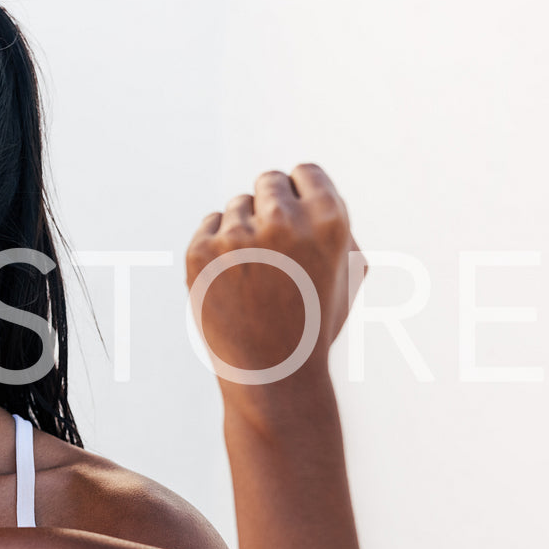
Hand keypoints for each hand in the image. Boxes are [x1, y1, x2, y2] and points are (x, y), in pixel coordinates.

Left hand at [185, 164, 366, 401]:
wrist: (273, 376)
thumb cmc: (315, 324)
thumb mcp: (349, 273)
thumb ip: (336, 222)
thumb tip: (308, 186)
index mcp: (329, 221)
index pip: (306, 173)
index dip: (302, 196)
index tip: (297, 221)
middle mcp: (283, 221)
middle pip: (269, 182)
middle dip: (271, 207)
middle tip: (274, 250)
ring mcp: (237, 236)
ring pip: (238, 204)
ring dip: (246, 230)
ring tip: (257, 276)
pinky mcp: (200, 251)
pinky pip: (210, 224)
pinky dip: (218, 246)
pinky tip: (233, 281)